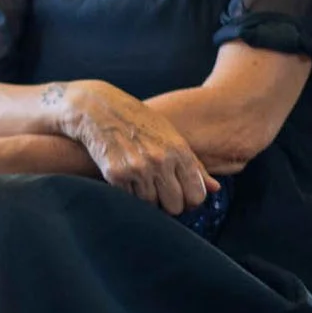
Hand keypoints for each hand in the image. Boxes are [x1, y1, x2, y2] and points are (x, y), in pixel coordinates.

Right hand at [59, 80, 217, 214]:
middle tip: (159, 192)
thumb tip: (215, 189)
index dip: (190, 201)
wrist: (96, 107)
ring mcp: (137, 168)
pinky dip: (128, 193)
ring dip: (146, 199)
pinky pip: (129, 198)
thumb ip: (194, 164)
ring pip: (151, 205)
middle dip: (168, 203)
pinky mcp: (115, 174)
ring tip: (140, 182)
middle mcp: (160, 161)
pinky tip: (125, 178)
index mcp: (178, 150)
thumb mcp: (170, 135)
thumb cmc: (137, 120)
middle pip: (175, 206)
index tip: (181, 196)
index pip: (197, 195)